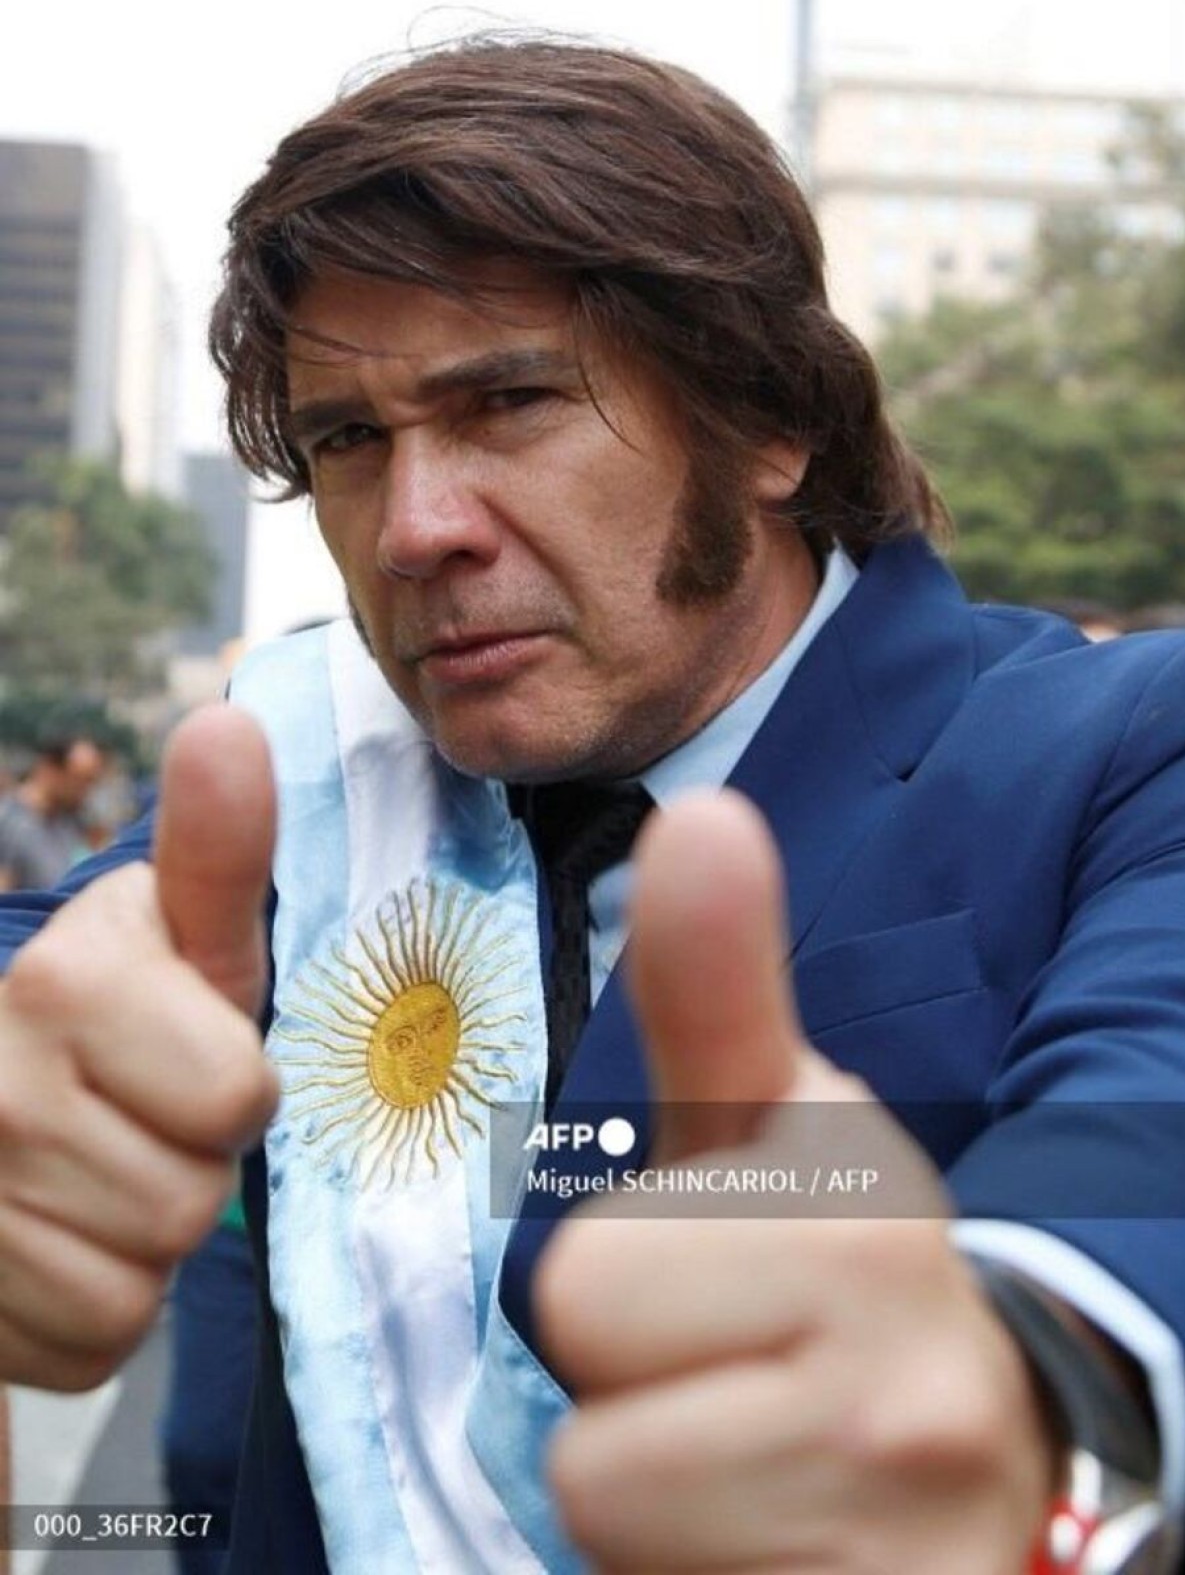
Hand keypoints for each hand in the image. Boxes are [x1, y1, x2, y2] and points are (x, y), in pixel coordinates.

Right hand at [0, 707, 278, 1389]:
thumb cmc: (121, 1010)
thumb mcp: (181, 935)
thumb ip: (219, 850)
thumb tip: (231, 726)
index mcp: (65, 982)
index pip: (238, 1102)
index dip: (234, 1090)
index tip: (187, 1055)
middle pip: (189, 1205)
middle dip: (187, 1169)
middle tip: (141, 1121)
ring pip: (136, 1285)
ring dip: (141, 1241)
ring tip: (99, 1173)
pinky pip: (88, 1341)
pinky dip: (94, 1307)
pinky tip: (64, 1236)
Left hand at [536, 790, 1056, 1573]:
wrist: (985, 1465)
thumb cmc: (840, 1274)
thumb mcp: (784, 1128)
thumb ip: (721, 985)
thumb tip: (704, 816)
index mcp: (862, 1220)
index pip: (583, 1285)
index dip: (632, 1286)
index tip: (730, 1277)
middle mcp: (907, 1381)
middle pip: (590, 1415)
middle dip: (640, 1393)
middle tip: (736, 1379)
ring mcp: (903, 1525)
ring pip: (618, 1512)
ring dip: (667, 1491)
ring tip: (755, 1457)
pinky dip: (697, 1572)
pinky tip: (773, 1533)